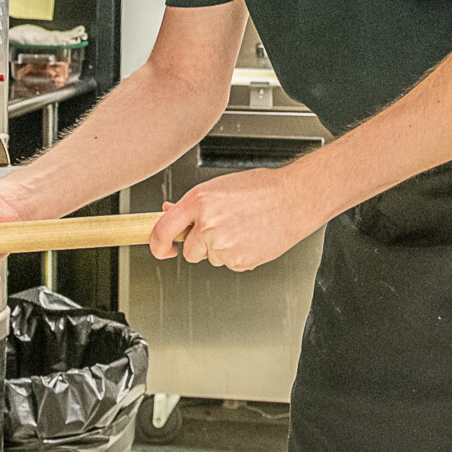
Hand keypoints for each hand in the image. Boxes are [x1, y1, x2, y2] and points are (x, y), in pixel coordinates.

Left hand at [149, 167, 317, 271]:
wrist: (294, 199)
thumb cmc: (261, 189)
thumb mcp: (219, 187)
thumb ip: (192, 204)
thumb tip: (169, 212)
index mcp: (199, 201)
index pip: (161, 230)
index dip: (157, 245)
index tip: (162, 248)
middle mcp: (207, 224)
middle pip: (188, 251)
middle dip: (199, 245)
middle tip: (219, 229)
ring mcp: (222, 245)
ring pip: (210, 258)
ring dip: (219, 249)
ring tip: (241, 228)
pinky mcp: (239, 261)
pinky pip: (229, 264)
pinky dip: (237, 255)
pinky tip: (250, 237)